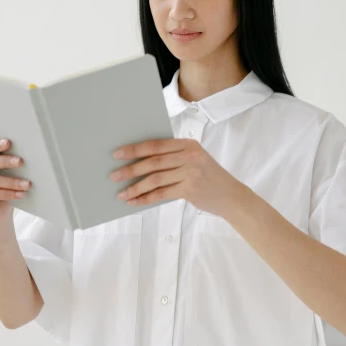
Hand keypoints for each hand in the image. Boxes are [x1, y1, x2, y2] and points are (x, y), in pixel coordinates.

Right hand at [0, 138, 31, 224]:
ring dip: (11, 182)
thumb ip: (8, 162)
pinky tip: (20, 194)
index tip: (9, 142)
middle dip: (5, 161)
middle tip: (21, 162)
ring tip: (27, 184)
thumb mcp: (5, 171)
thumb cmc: (2, 185)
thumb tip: (25, 156)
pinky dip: (8, 194)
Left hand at [109, 138, 242, 216]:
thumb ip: (173, 158)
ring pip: (155, 179)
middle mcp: (190, 155)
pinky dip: (145, 198)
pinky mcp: (190, 189)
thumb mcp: (194, 161)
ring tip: (121, 193)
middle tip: (114, 175)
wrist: (231, 196)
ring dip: (135, 187)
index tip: (117, 153)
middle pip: (153, 161)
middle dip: (131, 169)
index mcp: (188, 144)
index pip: (156, 145)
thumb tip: (140, 163)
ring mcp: (191, 172)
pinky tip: (135, 201)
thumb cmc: (208, 178)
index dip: (135, 149)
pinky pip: (161, 193)